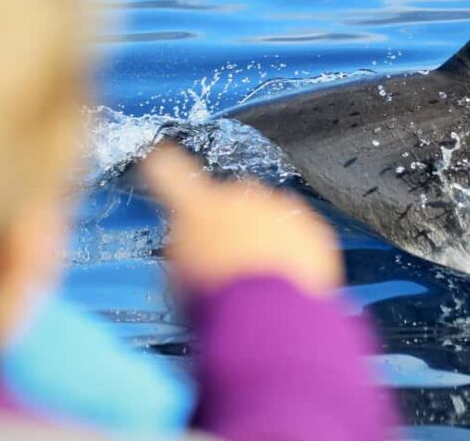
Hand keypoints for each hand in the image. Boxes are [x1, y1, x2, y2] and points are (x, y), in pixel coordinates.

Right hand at [142, 145, 342, 295]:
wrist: (268, 314)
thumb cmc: (217, 299)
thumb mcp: (180, 275)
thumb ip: (186, 248)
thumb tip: (195, 247)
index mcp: (197, 206)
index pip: (170, 172)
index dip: (162, 163)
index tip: (158, 156)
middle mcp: (239, 196)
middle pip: (232, 199)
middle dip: (232, 222)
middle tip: (230, 261)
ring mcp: (279, 208)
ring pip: (271, 215)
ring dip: (266, 237)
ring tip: (261, 279)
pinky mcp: (311, 227)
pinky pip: (301, 233)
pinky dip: (296, 251)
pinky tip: (286, 281)